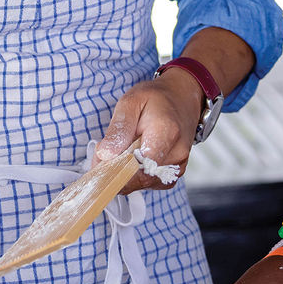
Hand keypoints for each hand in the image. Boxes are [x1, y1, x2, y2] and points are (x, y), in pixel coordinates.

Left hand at [94, 69, 203, 193]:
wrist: (182, 99)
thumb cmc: (156, 99)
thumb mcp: (130, 102)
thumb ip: (118, 129)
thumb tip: (106, 155)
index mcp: (166, 131)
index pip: (141, 165)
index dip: (117, 170)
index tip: (100, 164)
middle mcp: (177, 152)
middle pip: (141, 178)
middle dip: (116, 173)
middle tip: (103, 157)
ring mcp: (178, 166)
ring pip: (144, 184)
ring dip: (125, 175)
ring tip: (119, 152)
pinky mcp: (175, 173)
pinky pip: (150, 183)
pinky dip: (136, 176)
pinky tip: (132, 159)